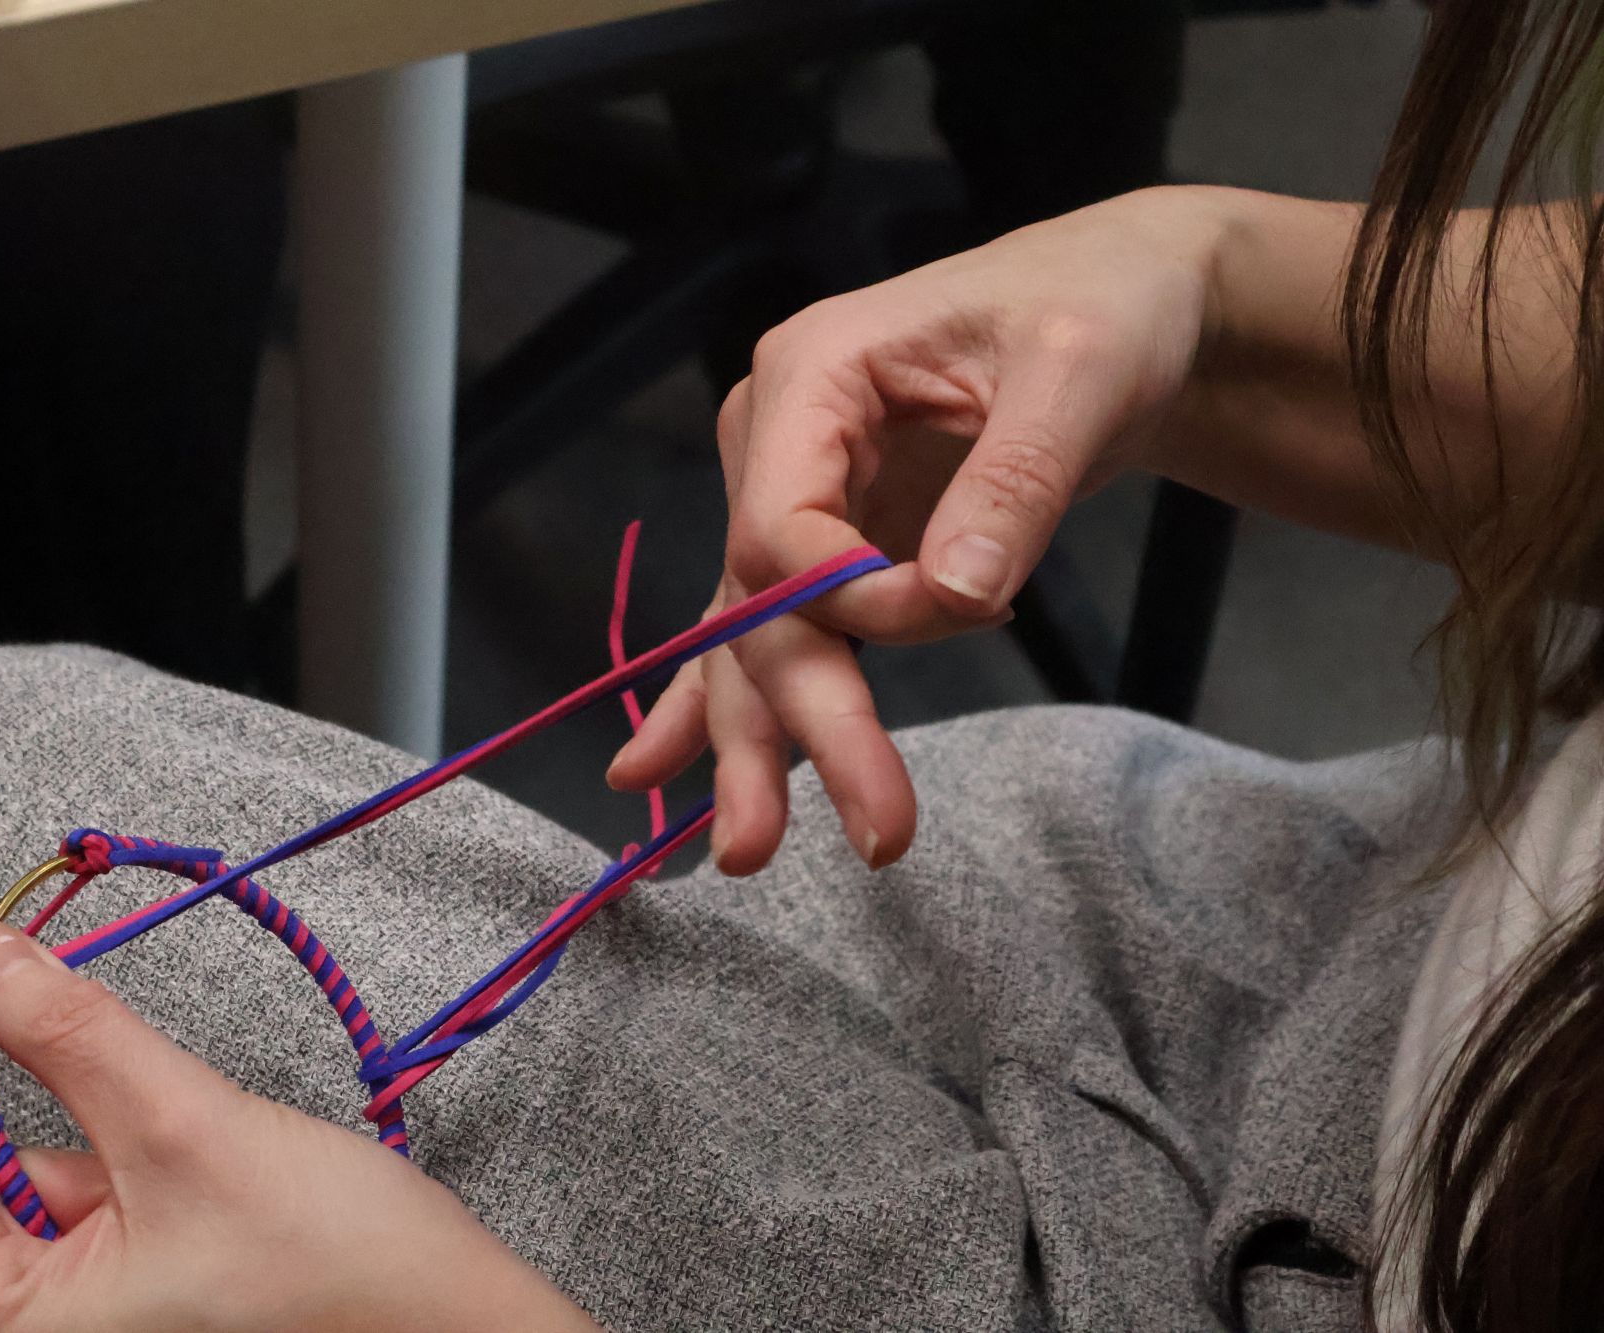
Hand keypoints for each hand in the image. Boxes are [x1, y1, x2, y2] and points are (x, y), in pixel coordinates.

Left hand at [0, 918, 596, 1331]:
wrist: (454, 1319)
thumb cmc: (336, 1269)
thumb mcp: (185, 1127)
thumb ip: (71, 1036)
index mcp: (12, 1327)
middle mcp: (36, 1331)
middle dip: (32, 1079)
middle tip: (70, 988)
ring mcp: (89, 1315)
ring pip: (46, 1176)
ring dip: (99, 1112)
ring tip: (194, 1125)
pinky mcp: (140, 1291)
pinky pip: (97, 1198)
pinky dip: (133, 1143)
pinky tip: (206, 1153)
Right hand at [609, 187, 1227, 873]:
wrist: (1121, 303)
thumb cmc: (1099, 310)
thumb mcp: (1079, 373)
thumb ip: (1012, 484)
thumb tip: (955, 596)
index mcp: (811, 375)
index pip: (784, 528)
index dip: (857, 599)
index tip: (973, 607)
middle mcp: (775, 440)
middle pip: (762, 604)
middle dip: (806, 722)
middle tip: (875, 830)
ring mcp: (793, 496)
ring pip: (753, 637)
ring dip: (755, 744)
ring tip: (745, 852)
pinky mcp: (829, 547)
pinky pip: (769, 636)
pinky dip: (734, 708)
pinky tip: (659, 776)